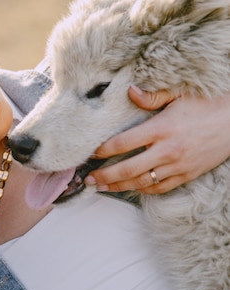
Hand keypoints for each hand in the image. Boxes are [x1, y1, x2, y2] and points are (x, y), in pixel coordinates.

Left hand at [85, 86, 229, 193]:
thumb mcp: (180, 95)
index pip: (123, 143)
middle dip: (104, 176)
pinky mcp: (187, 174)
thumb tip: (130, 92)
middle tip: (87, 179)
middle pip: (128, 169)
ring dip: (119, 186)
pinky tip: (130, 188)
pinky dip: (143, 189)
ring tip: (102, 187)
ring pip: (142, 182)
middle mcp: (168, 150)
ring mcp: (178, 165)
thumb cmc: (209, 105)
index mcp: (162, 128)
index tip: (89, 153)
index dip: (102, 150)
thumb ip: (152, 96)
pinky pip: (160, 187)